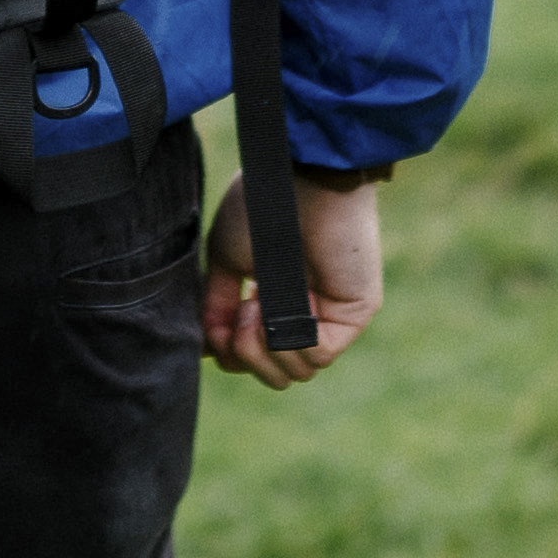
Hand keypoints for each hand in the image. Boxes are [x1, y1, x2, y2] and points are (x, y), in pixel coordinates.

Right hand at [204, 173, 385, 389]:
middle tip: (236, 322)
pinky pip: (316, 355)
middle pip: (273, 374)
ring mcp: (328, 317)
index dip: (229, 355)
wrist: (301, 183)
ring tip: (255, 306)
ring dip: (263, 348)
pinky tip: (282, 304)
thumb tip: (207, 347)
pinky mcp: (350, 316)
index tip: (215, 331)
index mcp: (274, 302)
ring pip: (296, 372)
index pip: (252, 356)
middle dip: (244, 359)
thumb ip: (216, 304)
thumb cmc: (262, 208)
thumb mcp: (225, 259)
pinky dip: (291, 338)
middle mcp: (303, 314)